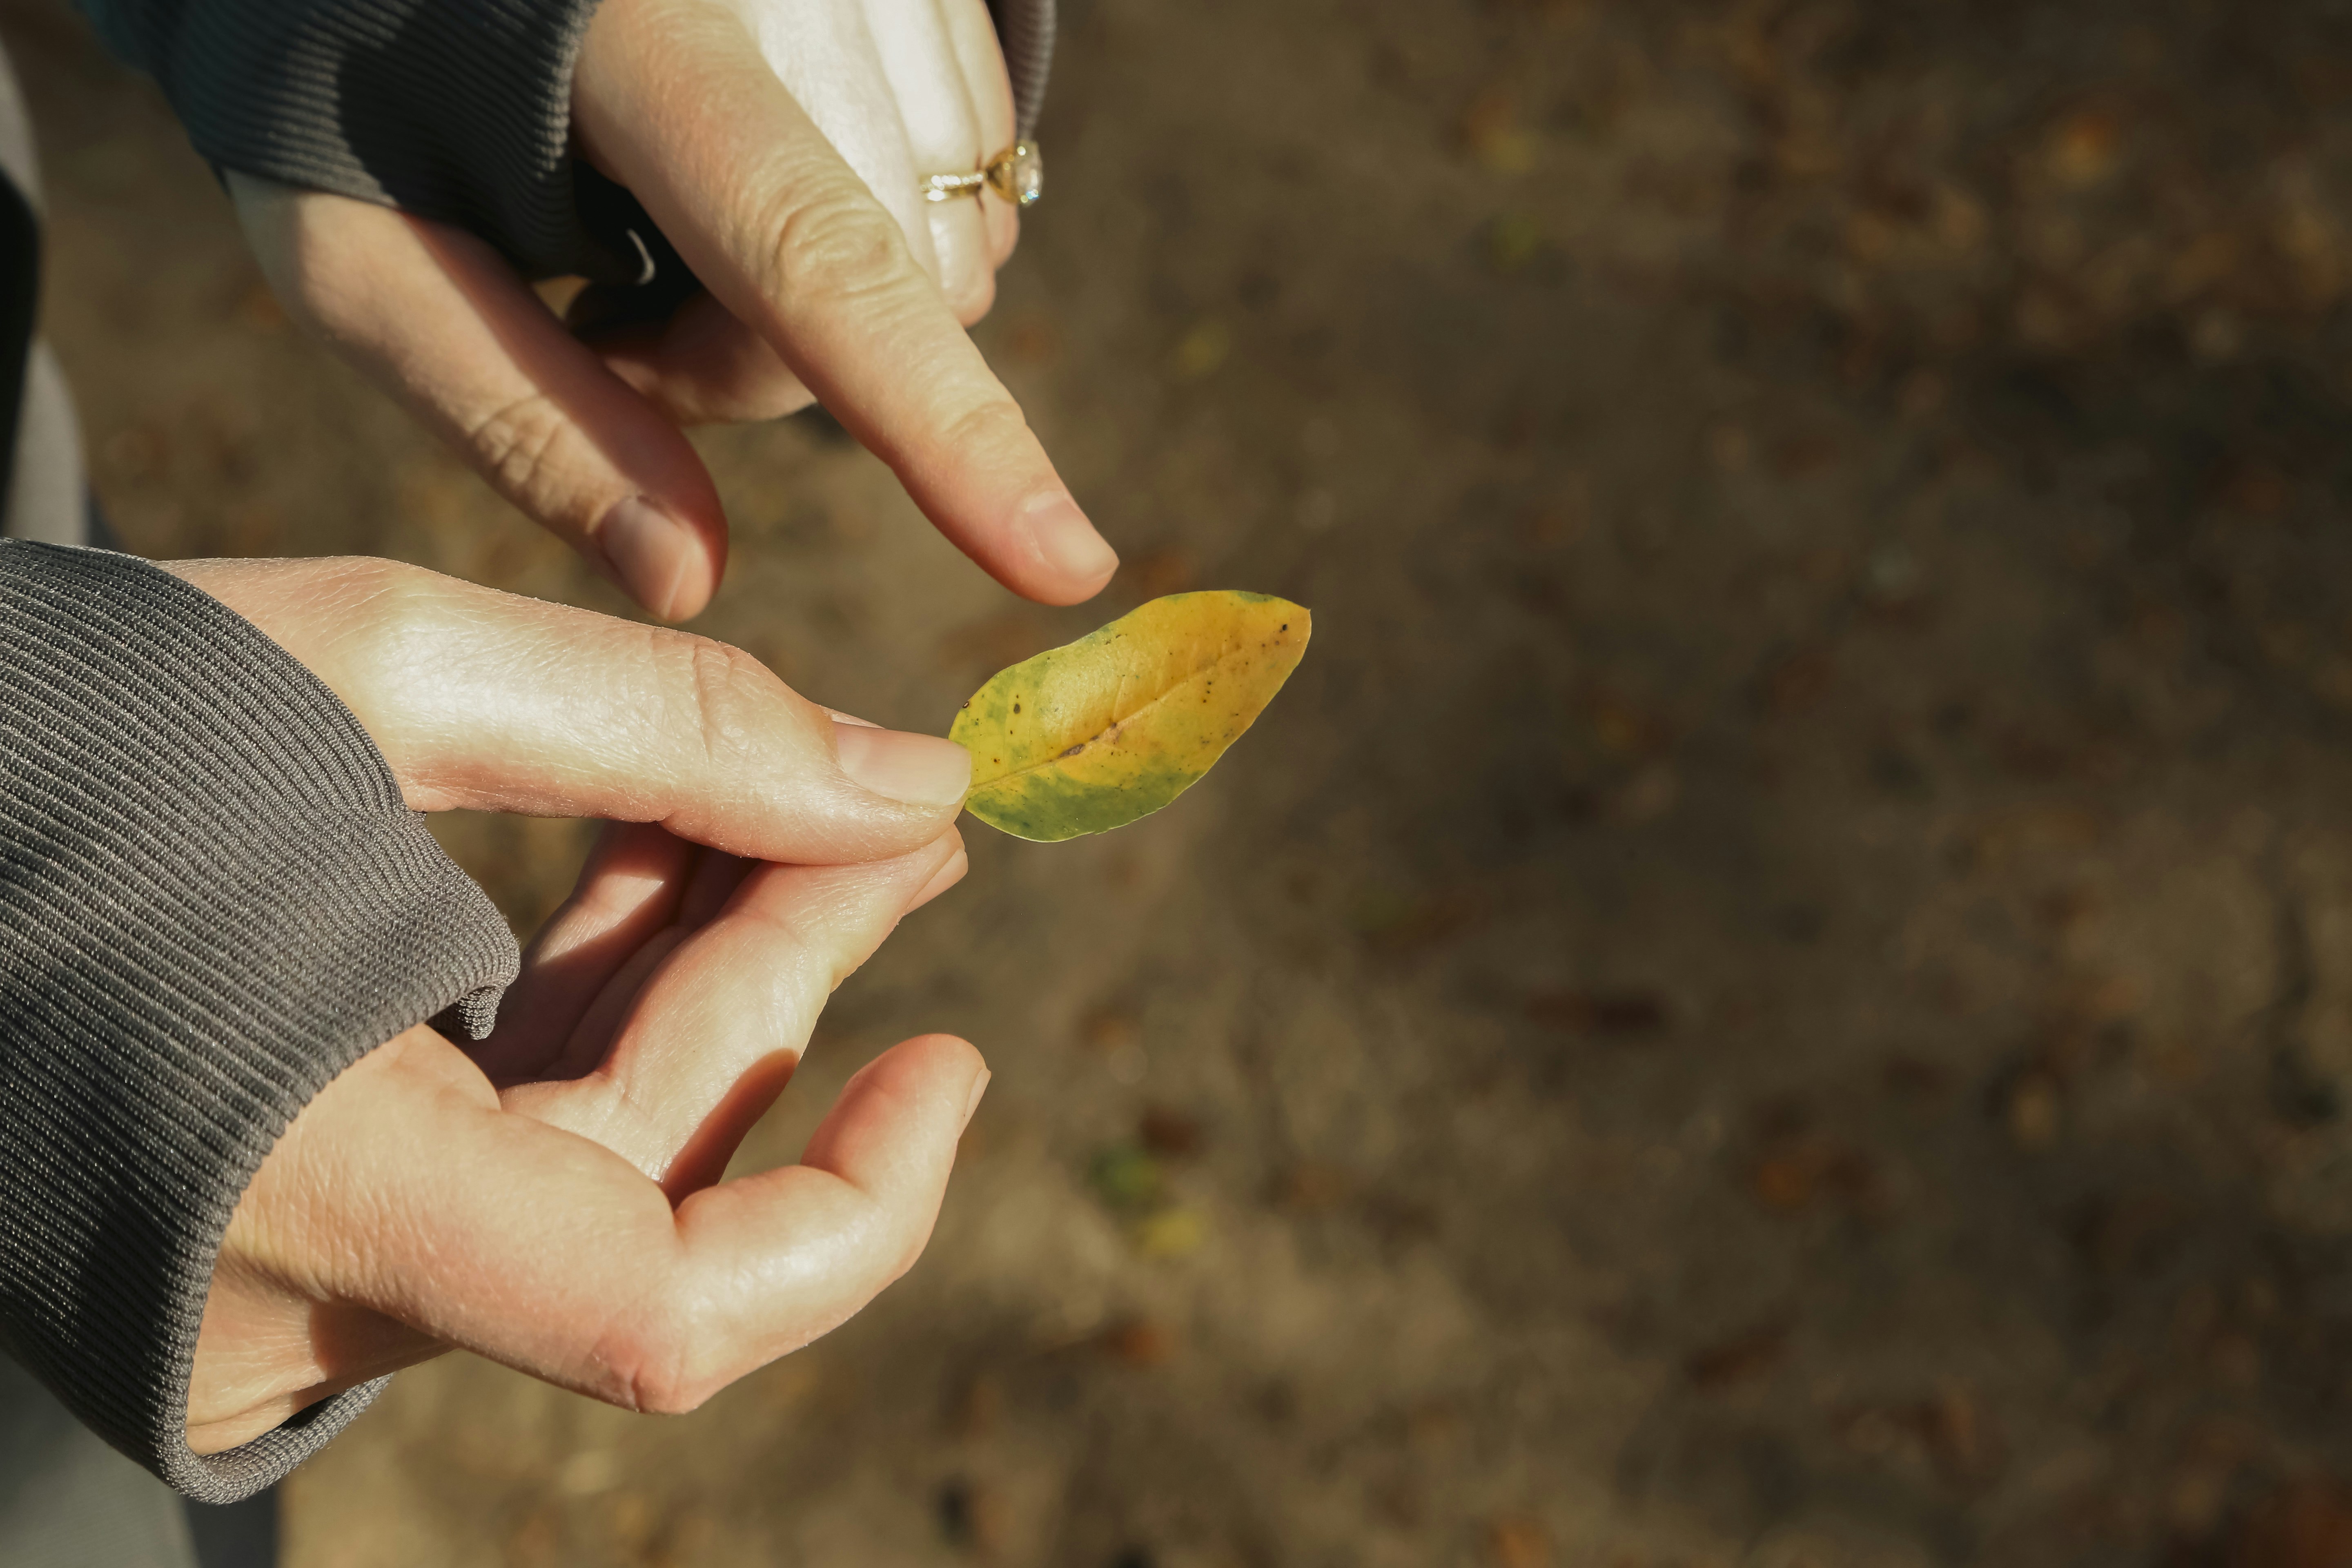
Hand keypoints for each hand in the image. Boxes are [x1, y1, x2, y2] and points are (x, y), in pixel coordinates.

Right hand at [163, 557, 982, 1449]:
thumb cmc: (46, 725)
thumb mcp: (374, 666)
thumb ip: (677, 730)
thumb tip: (912, 787)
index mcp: (314, 1189)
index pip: (660, 1313)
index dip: (853, 1211)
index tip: (955, 1059)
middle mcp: (296, 1282)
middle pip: (642, 1169)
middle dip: (781, 984)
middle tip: (895, 825)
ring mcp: (279, 1259)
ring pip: (573, 1139)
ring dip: (698, 970)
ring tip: (812, 814)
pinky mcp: (270, 1196)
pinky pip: (481, 1117)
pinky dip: (581, 988)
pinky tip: (667, 849)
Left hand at [227, 0, 1116, 621]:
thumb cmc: (335, 89)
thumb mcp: (351, 254)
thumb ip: (512, 416)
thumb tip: (690, 581)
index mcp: (619, 36)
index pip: (814, 256)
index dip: (944, 427)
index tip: (1064, 564)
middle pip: (886, 277)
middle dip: (763, 365)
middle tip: (611, 323)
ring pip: (949, 241)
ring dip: (826, 308)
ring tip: (666, 244)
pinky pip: (972, 173)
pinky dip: (879, 229)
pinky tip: (752, 186)